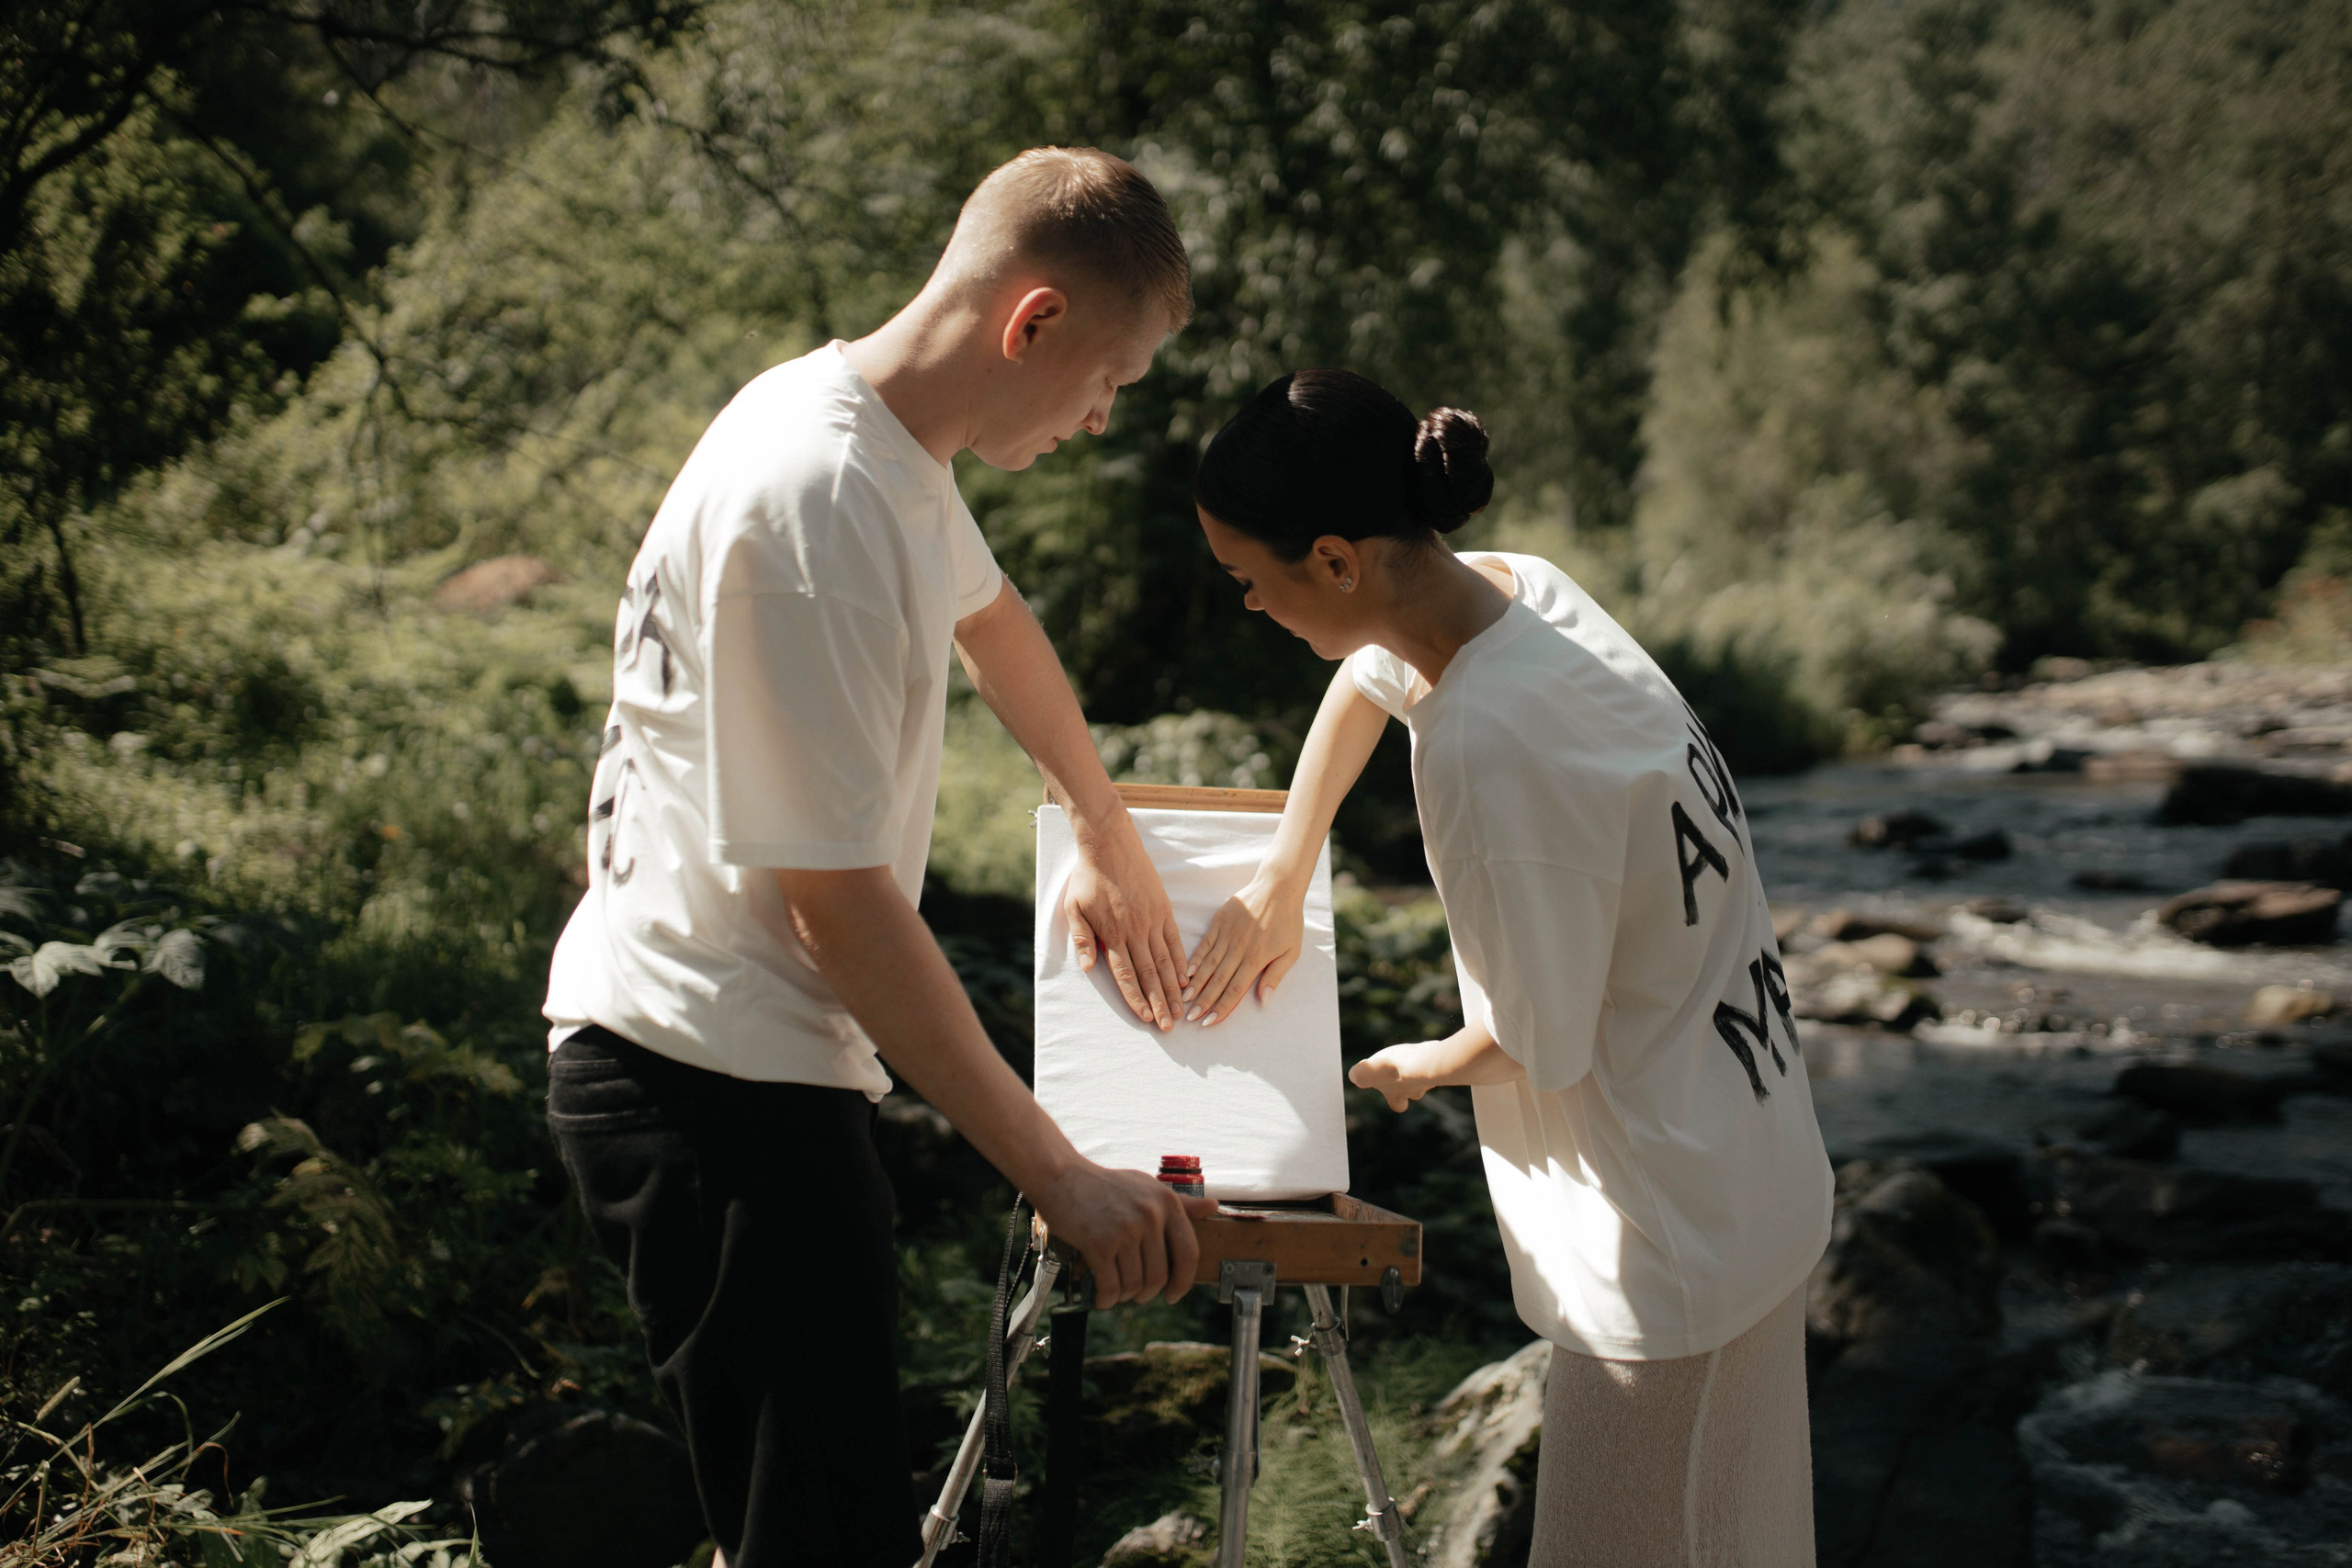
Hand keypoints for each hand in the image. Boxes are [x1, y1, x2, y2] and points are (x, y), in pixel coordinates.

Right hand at [1028, 1160, 1215, 1306]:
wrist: (1061, 1176)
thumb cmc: (1104, 1185)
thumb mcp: (1146, 1187)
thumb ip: (1180, 1202)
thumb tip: (1214, 1207)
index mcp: (1166, 1202)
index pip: (1189, 1253)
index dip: (1184, 1281)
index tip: (1174, 1295)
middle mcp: (1150, 1215)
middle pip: (1159, 1276)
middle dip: (1147, 1293)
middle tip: (1135, 1294)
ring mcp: (1125, 1230)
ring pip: (1134, 1285)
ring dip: (1124, 1296)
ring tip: (1116, 1291)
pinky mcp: (1099, 1243)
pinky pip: (1111, 1286)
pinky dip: (1106, 1299)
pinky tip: (1101, 1296)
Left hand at [1065, 824, 1185, 1030]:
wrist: (1110, 844)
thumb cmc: (1088, 877)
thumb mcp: (1073, 907)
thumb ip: (1081, 938)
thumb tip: (1088, 967)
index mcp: (1113, 933)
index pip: (1126, 974)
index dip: (1136, 997)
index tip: (1145, 1018)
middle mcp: (1135, 930)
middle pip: (1149, 974)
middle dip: (1160, 1002)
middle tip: (1169, 1025)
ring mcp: (1152, 920)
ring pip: (1165, 961)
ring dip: (1173, 988)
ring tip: (1182, 1009)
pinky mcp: (1164, 909)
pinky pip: (1175, 940)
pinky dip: (1181, 961)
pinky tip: (1185, 978)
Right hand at [1183, 875, 1304, 1025]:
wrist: (1279, 888)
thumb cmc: (1288, 922)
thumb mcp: (1291, 952)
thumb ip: (1275, 977)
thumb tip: (1264, 1001)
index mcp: (1256, 959)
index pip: (1235, 989)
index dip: (1222, 1007)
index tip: (1209, 1022)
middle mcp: (1239, 949)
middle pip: (1218, 980)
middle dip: (1204, 1001)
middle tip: (1191, 1018)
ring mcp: (1227, 935)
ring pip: (1208, 964)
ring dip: (1196, 983)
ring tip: (1185, 999)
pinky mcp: (1219, 922)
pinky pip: (1204, 944)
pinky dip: (1195, 959)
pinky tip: (1187, 972)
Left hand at [1349, 1041, 1442, 1112]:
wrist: (1423, 1062)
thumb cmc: (1394, 1069)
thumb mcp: (1368, 1071)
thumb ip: (1358, 1074)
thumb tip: (1353, 1075)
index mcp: (1396, 1096)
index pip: (1397, 1105)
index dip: (1394, 1099)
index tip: (1388, 1088)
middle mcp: (1414, 1091)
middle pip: (1414, 1094)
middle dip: (1410, 1086)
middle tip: (1404, 1074)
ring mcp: (1430, 1080)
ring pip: (1425, 1078)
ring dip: (1420, 1069)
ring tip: (1413, 1057)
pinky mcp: (1440, 1065)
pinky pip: (1435, 1062)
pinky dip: (1430, 1058)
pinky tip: (1425, 1050)